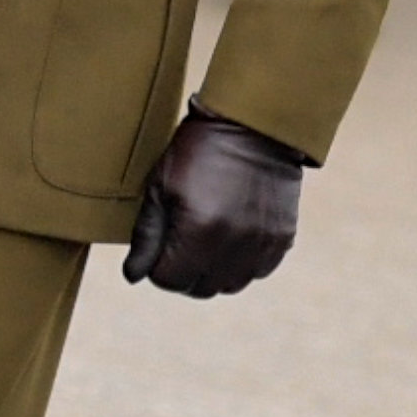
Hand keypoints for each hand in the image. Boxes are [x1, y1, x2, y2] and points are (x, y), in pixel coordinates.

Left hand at [122, 109, 302, 296]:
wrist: (253, 128)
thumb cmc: (197, 152)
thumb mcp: (160, 188)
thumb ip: (146, 236)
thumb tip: (134, 276)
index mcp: (199, 231)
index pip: (168, 280)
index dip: (155, 267)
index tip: (158, 247)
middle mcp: (234, 245)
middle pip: (199, 288)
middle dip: (183, 273)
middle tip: (179, 245)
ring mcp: (262, 244)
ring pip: (230, 285)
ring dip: (212, 272)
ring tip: (206, 243)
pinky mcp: (282, 239)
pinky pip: (257, 272)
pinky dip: (241, 264)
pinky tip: (232, 238)